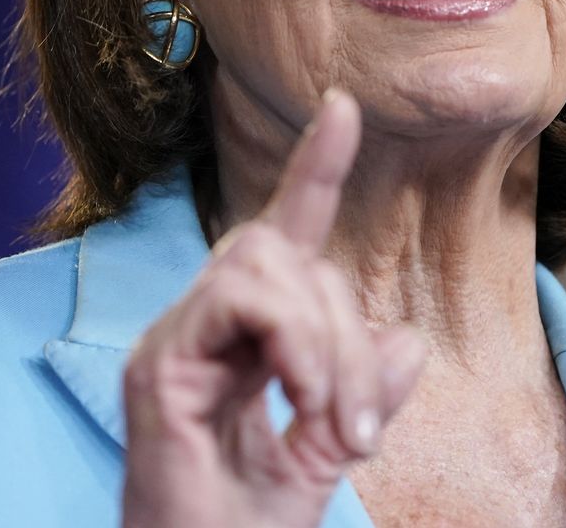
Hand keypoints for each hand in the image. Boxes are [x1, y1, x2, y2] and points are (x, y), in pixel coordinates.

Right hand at [119, 89, 426, 527]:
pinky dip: (294, 344)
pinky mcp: (158, 365)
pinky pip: (242, 302)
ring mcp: (172, 344)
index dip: (313, 171)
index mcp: (238, 344)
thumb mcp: (323, 456)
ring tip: (330, 419)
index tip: (343, 108)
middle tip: (361, 426)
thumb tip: (407, 341)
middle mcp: (199, 331)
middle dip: (344, 327)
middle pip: (286, 252)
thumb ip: (360, 394)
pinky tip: (303, 401)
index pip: (281, 239)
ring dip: (324, 339)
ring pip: (263, 264)